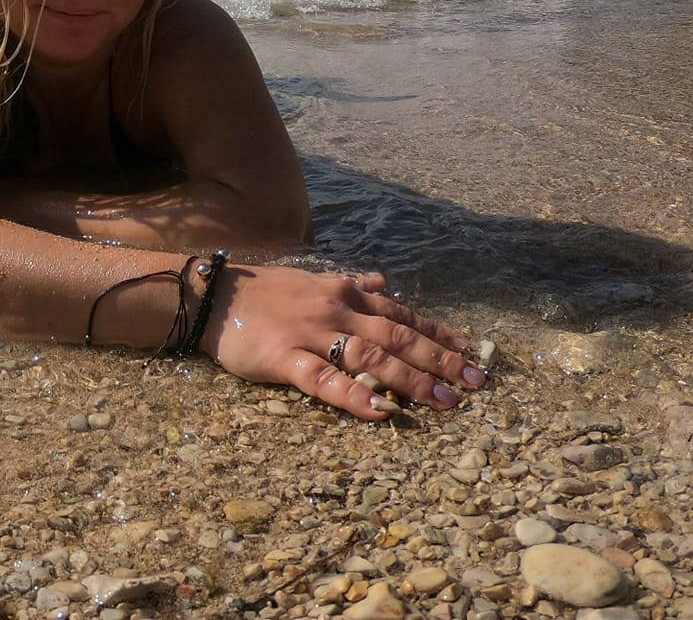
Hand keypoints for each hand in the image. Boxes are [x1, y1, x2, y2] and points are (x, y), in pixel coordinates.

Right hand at [201, 264, 486, 420]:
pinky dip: (353, 396)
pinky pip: (324, 380)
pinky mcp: (285, 358)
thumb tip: (384, 281)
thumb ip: (352, 284)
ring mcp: (311, 334)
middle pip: (397, 336)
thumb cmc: (267, 290)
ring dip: (410, 380)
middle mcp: (336, 311)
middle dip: (440, 359)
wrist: (216, 293)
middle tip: (476, 382)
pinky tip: (379, 412)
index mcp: (345, 292)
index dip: (438, 334)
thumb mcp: (314, 280)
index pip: (401, 313)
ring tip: (443, 402)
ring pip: (370, 357)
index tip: (471, 352)